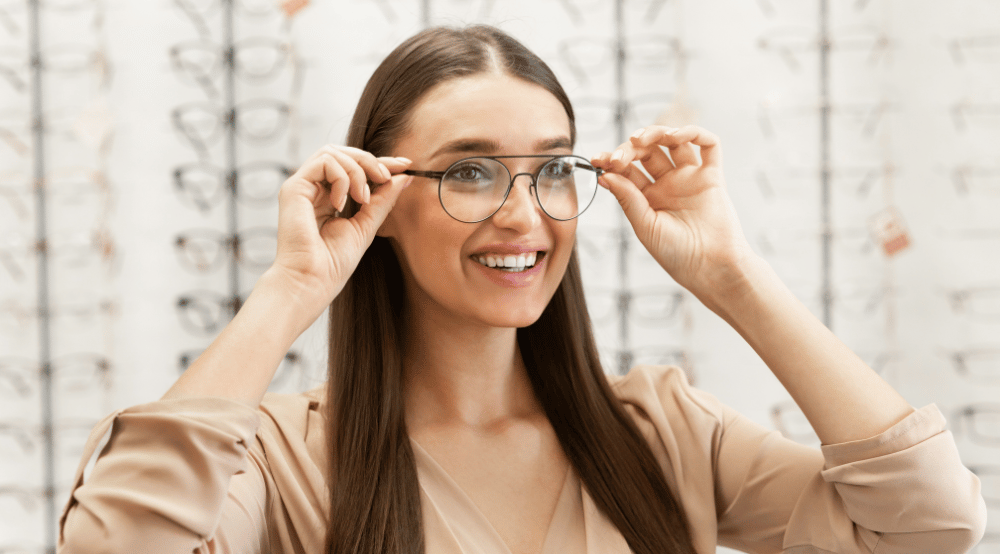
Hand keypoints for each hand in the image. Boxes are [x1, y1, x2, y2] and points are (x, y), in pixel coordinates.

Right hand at [269, 145, 412, 314]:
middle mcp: (313, 189)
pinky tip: (342, 203)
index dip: (380, 162)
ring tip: (363, 199)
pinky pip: (324, 162)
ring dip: (357, 171)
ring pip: (333, 152)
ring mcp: (302, 187)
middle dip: (370, 160)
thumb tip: (404, 177)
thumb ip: (383, 200)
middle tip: (386, 177)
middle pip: (343, 153)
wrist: (312, 281)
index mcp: (328, 198)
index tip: (405, 165)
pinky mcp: (294, 187)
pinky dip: (342, 177)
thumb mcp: (367, 226)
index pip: (354, 168)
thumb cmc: (333, 264)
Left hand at [591, 125, 754, 306]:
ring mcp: (690, 178)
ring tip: (643, 139)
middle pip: (648, 151)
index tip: (597, 159)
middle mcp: (669, 184)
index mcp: (648, 198)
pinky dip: (695, 132)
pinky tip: (678, 135)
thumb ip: (628, 198)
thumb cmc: (677, 255)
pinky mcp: (712, 177)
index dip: (612, 160)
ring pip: (674, 142)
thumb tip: (605, 174)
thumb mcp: (645, 226)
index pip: (627, 170)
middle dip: (631, 147)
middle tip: (620, 156)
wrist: (711, 268)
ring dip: (657, 133)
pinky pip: (709, 146)